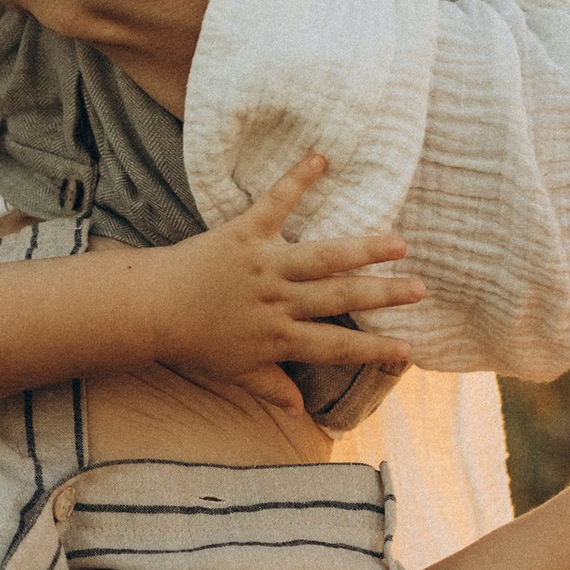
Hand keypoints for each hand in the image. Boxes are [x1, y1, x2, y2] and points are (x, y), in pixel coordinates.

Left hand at [139, 153, 422, 380]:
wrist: (149, 309)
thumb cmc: (193, 342)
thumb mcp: (233, 371)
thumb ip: (271, 387)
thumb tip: (301, 410)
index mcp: (278, 338)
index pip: (335, 346)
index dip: (372, 349)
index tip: (409, 349)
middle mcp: (277, 302)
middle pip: (340, 298)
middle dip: (383, 294)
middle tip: (420, 288)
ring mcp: (263, 266)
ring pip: (323, 257)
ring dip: (363, 248)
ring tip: (398, 242)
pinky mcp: (244, 234)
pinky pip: (275, 203)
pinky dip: (296, 179)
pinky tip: (320, 159)